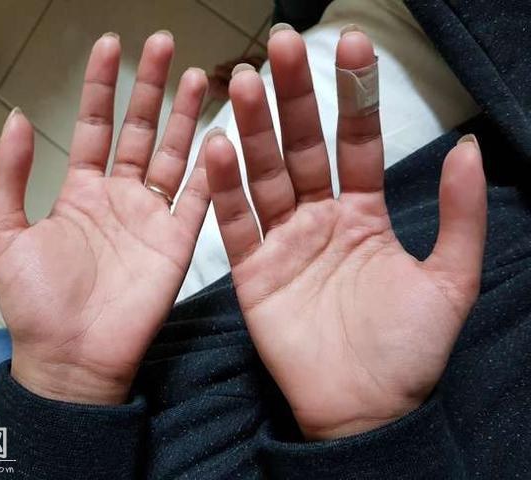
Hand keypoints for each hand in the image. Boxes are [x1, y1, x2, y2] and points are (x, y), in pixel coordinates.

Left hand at [0, 32, 211, 404]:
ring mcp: (152, 218)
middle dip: (151, 87)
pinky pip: (198, 199)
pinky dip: (210, 170)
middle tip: (163, 45)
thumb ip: (9, 175)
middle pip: (139, 130)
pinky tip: (218, 135)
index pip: (96, 125)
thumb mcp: (3, 233)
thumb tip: (18, 118)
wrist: (72, 357)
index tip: (111, 46)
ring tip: (196, 76)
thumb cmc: (36, 303)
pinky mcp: (177, 242)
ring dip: (184, 117)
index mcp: (80, 192)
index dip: (103, 86)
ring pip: (173, 155)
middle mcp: (120, 198)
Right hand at [206, 27, 485, 438]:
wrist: (364, 410)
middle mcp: (320, 219)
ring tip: (245, 83)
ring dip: (254, 131)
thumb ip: (458, 216)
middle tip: (281, 45)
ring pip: (265, 175)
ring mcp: (283, 242)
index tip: (348, 44)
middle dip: (293, 97)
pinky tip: (218, 149)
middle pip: (303, 146)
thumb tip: (469, 147)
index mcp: (364, 214)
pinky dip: (225, 189)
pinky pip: (237, 224)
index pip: (356, 142)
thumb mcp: (449, 281)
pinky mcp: (253, 272)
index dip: (352, 95)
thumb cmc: (407, 352)